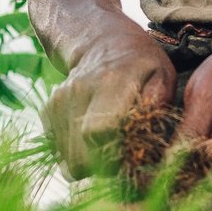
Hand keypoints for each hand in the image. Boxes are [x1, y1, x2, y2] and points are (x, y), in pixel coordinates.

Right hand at [40, 28, 176, 175]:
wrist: (100, 41)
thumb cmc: (141, 64)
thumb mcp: (162, 78)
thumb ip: (156, 111)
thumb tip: (146, 146)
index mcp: (111, 82)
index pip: (99, 133)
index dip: (114, 156)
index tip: (130, 157)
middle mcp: (78, 92)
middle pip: (80, 157)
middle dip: (102, 169)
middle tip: (121, 158)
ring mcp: (58, 101)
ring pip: (67, 161)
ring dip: (90, 162)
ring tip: (109, 143)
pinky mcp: (48, 110)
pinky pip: (58, 151)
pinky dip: (76, 153)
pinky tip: (92, 136)